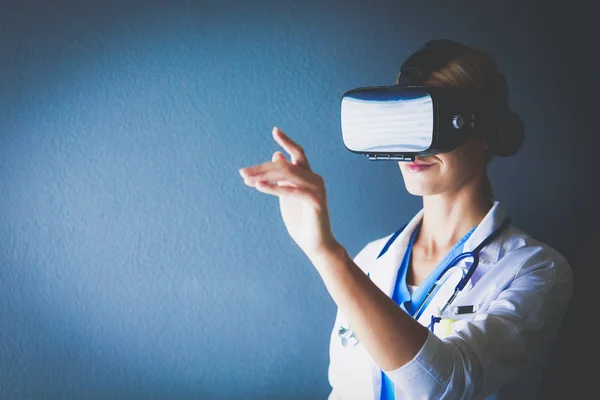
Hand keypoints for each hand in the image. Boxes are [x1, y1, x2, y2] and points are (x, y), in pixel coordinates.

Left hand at [239, 127, 338, 258]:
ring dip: (264, 175)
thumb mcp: (288, 195)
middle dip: (262, 167)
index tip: (275, 130)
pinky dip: (273, 187)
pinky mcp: (315, 200)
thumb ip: (283, 177)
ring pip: (287, 173)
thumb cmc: (302, 221)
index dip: (287, 141)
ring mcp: (317, 189)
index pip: (298, 153)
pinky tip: (258, 186)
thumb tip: (276, 156)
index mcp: (309, 176)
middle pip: (286, 164)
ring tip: (247, 179)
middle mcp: (315, 179)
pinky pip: (290, 190)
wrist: (317, 245)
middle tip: (242, 172)